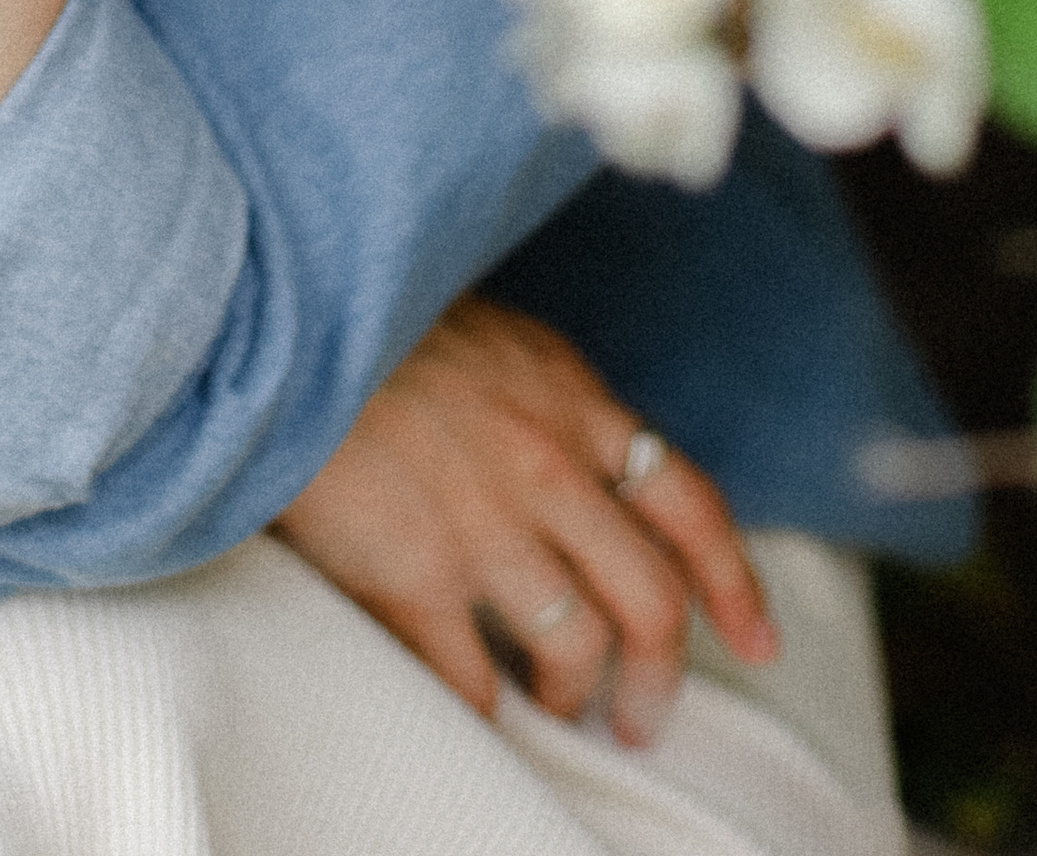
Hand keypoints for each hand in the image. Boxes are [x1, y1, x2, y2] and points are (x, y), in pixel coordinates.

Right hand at [273, 297, 776, 740]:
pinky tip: (475, 710)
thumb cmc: (376, 323)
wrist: (279, 321)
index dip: (735, 586)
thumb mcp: (497, 340)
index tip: (758, 643)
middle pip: (649, 601)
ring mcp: (482, 525)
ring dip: (572, 695)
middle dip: (659, 677)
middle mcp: (546, 467)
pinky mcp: (411, 572)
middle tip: (641, 714)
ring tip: (552, 704)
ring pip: (574, 647)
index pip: (691, 504)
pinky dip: (483, 710)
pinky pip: (471, 679)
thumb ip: (553, 405)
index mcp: (573, 402)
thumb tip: (596, 467)